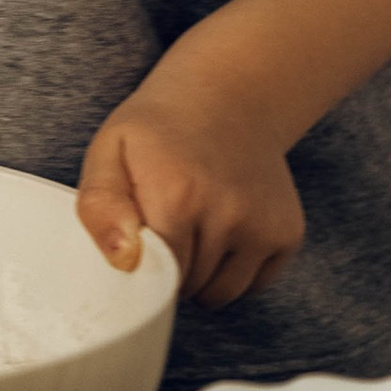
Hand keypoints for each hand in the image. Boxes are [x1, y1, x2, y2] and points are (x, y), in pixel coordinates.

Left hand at [75, 63, 304, 307]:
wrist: (227, 97)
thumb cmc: (159, 131)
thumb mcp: (110, 151)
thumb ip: (102, 207)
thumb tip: (126, 261)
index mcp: (177, 196)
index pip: (157, 277)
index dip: (142, 270)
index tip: (139, 247)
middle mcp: (228, 214)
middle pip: (188, 286)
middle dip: (170, 271)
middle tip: (165, 227)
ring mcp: (264, 226)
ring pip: (223, 293)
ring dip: (203, 278)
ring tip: (193, 232)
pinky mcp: (288, 233)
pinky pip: (255, 284)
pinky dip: (236, 272)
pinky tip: (223, 232)